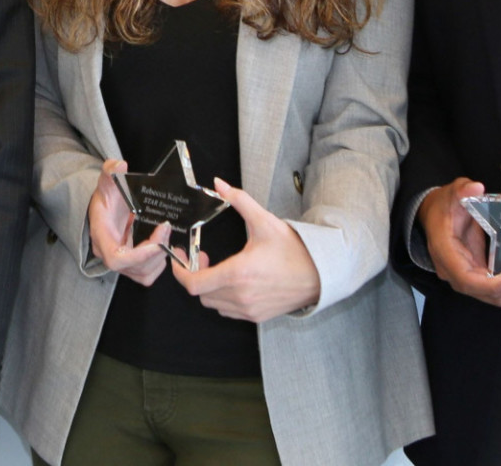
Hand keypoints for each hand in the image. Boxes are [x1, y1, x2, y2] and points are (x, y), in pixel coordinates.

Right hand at [86, 159, 171, 286]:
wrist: (106, 208)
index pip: (117, 259)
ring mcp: (122, 262)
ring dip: (159, 258)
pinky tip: (165, 247)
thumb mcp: (107, 181)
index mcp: (102, 236)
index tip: (157, 242)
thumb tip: (119, 165)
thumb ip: (111, 172)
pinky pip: (147, 275)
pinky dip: (159, 264)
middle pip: (134, 268)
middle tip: (166, 228)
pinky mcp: (133, 265)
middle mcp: (110, 254)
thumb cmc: (106, 197)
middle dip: (155, 252)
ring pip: (143, 274)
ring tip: (165, 234)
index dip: (138, 256)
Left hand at [169, 179, 320, 321]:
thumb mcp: (264, 222)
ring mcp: (248, 309)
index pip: (194, 284)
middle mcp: (240, 296)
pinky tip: (232, 282)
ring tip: (218, 269)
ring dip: (209, 288)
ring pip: (213, 304)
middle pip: (201, 293)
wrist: (320, 274)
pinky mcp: (256, 316)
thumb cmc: (294, 250)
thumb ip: (239, 201)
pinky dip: (223, 299)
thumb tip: (219, 184)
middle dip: (196, 275)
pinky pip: (228, 311)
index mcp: (237, 274)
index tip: (180, 258)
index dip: (180, 273)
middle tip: (202, 257)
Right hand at [417, 178, 500, 307]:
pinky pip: (490, 289)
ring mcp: (460, 275)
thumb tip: (476, 188)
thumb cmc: (444, 205)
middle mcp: (450, 269)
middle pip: (480, 293)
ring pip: (488, 296)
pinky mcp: (471, 275)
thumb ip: (463, 190)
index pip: (465, 279)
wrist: (433, 213)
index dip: (489, 285)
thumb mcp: (453, 192)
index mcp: (444, 250)